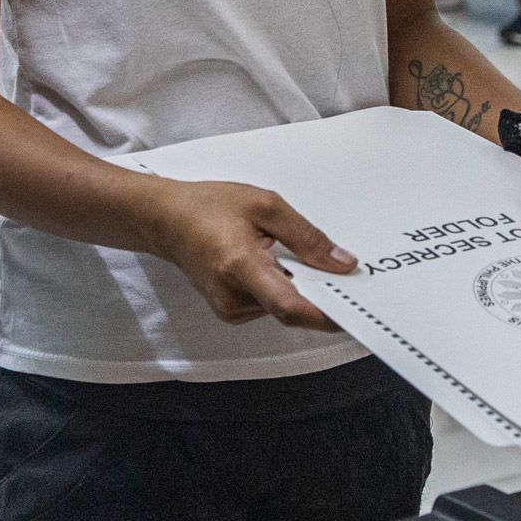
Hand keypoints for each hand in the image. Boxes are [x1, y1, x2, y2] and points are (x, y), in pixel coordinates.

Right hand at [144, 179, 350, 328]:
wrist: (166, 220)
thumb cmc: (208, 207)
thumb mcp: (265, 205)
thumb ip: (307, 237)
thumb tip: (342, 263)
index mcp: (240, 266)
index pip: (290, 307)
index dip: (326, 315)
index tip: (354, 310)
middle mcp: (232, 297)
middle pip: (292, 308)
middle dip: (317, 291)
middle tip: (329, 264)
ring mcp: (230, 309)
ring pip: (283, 307)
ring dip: (296, 285)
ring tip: (279, 251)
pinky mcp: (232, 312)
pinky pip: (271, 305)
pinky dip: (281, 287)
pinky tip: (269, 262)